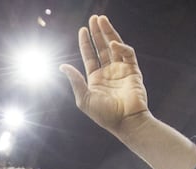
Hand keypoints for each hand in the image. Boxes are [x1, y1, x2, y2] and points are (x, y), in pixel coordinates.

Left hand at [60, 15, 148, 136]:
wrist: (126, 122)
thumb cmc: (104, 115)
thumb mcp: (84, 98)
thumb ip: (75, 81)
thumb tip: (62, 66)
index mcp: (95, 79)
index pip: (90, 56)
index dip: (85, 43)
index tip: (82, 30)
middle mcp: (108, 73)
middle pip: (102, 48)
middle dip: (97, 33)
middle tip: (94, 18)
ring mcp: (121, 70)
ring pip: (115, 46)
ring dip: (109, 33)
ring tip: (102, 19)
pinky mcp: (133, 71)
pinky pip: (128, 54)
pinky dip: (121, 47)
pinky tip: (113, 43)